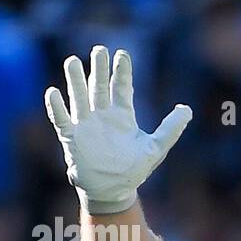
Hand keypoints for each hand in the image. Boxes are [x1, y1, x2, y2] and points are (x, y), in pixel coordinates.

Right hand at [44, 45, 191, 214]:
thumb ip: (171, 129)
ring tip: (73, 61)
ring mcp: (86, 125)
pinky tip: (53, 92)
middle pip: (99, 87)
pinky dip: (57, 107)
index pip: (121, 88)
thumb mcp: (156, 148)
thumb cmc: (134, 170)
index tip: (122, 54)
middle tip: (99, 50)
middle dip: (98, 69)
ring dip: (76, 81)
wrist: (113, 191)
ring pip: (79, 97)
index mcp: (122, 116)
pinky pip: (62, 120)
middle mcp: (103, 115)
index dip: (121, 71)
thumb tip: (187, 109)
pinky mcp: (72, 138)